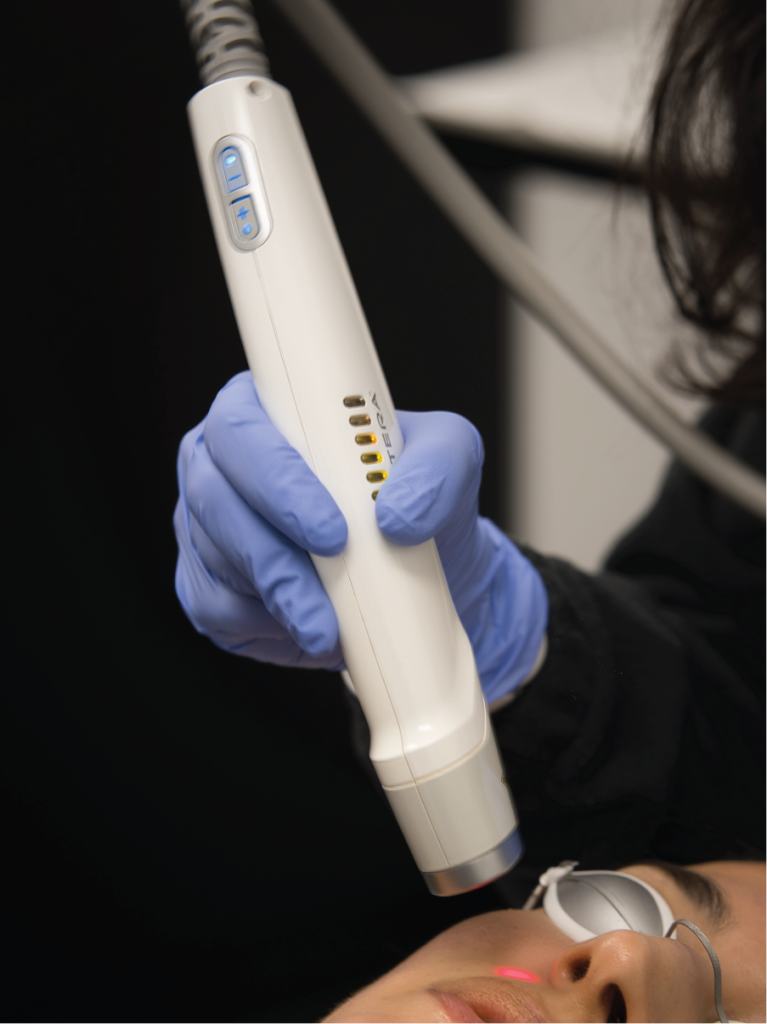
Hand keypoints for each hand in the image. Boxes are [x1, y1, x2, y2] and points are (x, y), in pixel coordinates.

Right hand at [174, 371, 546, 698]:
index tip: (333, 529)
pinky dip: (263, 624)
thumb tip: (398, 513)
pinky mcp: (209, 587)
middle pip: (213, 498)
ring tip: (330, 626)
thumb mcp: (450, 459)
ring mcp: (208, 527)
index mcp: (265, 413)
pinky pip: (216, 610)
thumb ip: (438, 467)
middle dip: (272, 551)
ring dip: (277, 598)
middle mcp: (223, 465)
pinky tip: (306, 627)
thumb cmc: (413, 496)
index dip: (276, 476)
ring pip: (217, 561)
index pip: (241, 427)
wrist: (416, 570)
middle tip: (331, 589)